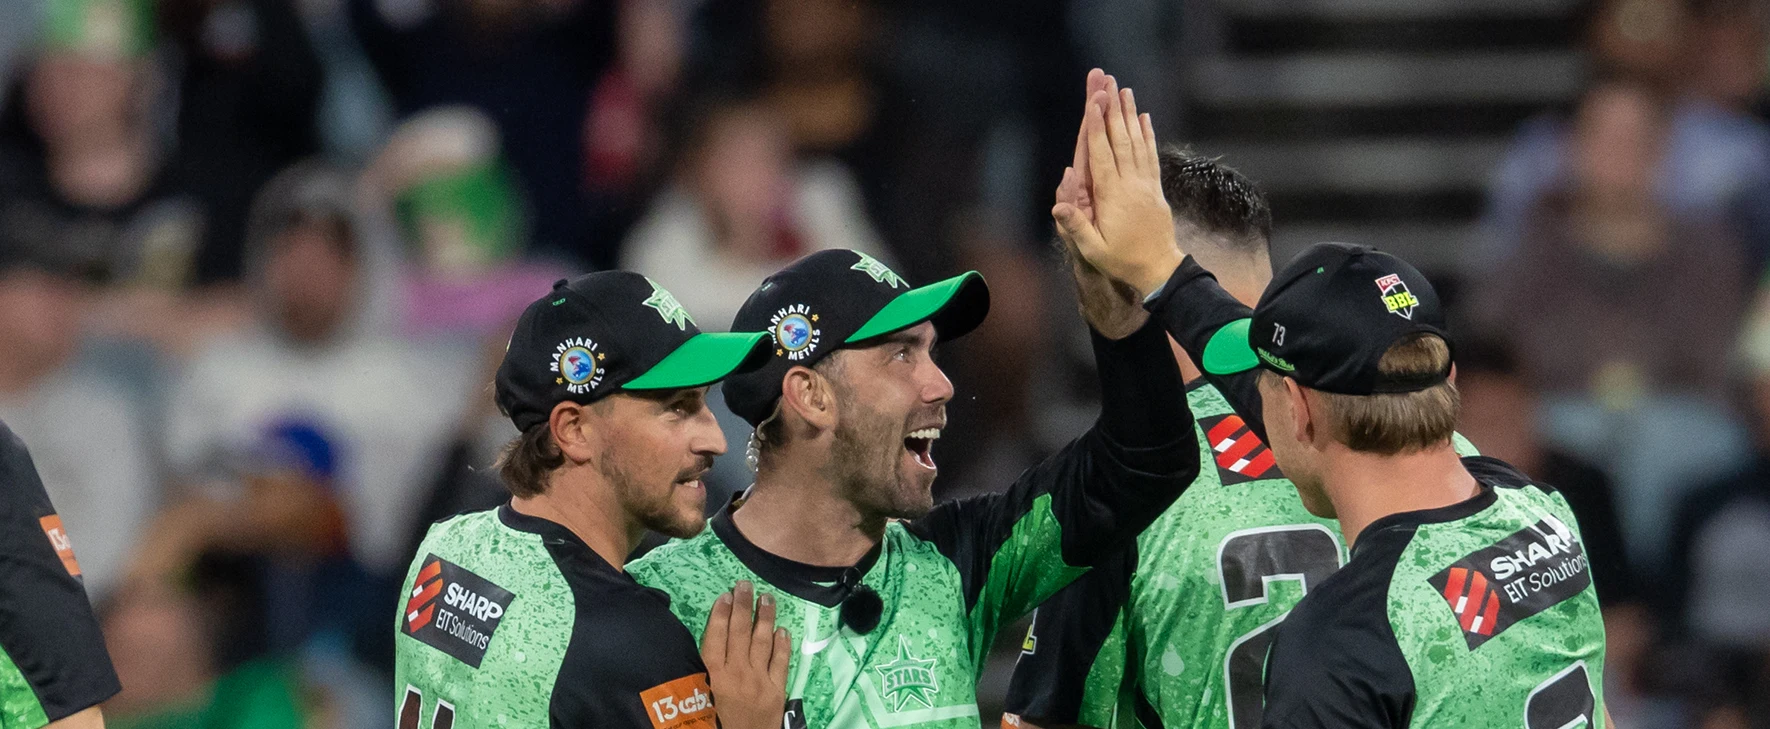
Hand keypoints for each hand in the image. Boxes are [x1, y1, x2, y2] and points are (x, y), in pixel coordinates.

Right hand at [701, 581, 789, 728]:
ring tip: (767, 598)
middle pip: (739, 633)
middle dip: (743, 606)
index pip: (716, 637)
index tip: (726, 595)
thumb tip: (705, 647)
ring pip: (762, 642)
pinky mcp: (777, 692)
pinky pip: (781, 663)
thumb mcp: (698, 700)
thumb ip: (701, 675)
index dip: (721, 614)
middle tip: (745, 584)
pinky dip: (783, 645)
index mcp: (712, 677)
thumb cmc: (713, 726)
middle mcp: (736, 674)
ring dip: (764, 618)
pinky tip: (783, 629)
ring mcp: (759, 682)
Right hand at [1056, 71, 1149, 338]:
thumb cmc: (1122, 261)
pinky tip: (1144, 117)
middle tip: (1108, 83)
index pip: (1102, 154)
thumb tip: (1058, 205)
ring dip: (1130, 115)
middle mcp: (1130, 184)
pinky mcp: (1154, 188)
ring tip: (1125, 90)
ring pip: (1136, 142)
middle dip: (1113, 110)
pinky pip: (1151, 156)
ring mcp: (1145, 184)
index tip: (1095, 101)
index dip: (1097, 126)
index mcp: (1112, 196)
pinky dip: (1147, 135)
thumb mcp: (1094, 250)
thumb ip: (1076, 227)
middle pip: (1120, 140)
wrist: (1160, 268)